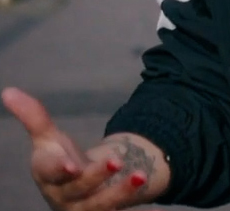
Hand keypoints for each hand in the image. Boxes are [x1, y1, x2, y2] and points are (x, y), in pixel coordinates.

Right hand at [2, 87, 165, 209]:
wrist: (76, 189)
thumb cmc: (60, 160)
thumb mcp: (48, 139)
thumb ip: (34, 117)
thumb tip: (9, 91)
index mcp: (50, 177)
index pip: (51, 174)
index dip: (60, 169)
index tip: (72, 164)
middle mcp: (67, 197)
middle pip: (81, 189)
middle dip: (97, 176)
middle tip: (117, 161)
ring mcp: (88, 208)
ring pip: (104, 205)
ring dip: (122, 193)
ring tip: (141, 174)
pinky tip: (154, 207)